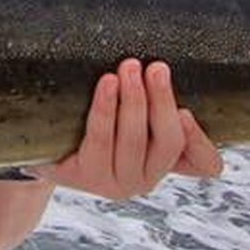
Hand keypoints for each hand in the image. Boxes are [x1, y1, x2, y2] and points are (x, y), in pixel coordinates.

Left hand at [32, 59, 221, 199]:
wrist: (44, 146)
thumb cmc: (95, 123)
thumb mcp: (131, 114)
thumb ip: (154, 102)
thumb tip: (166, 66)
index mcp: (165, 163)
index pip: (205, 163)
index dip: (202, 141)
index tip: (187, 111)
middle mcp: (145, 180)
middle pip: (168, 142)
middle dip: (162, 101)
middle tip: (156, 68)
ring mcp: (116, 183)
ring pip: (134, 139)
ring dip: (134, 100)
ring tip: (129, 67)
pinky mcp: (86, 176)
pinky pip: (99, 138)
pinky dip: (106, 108)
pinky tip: (107, 84)